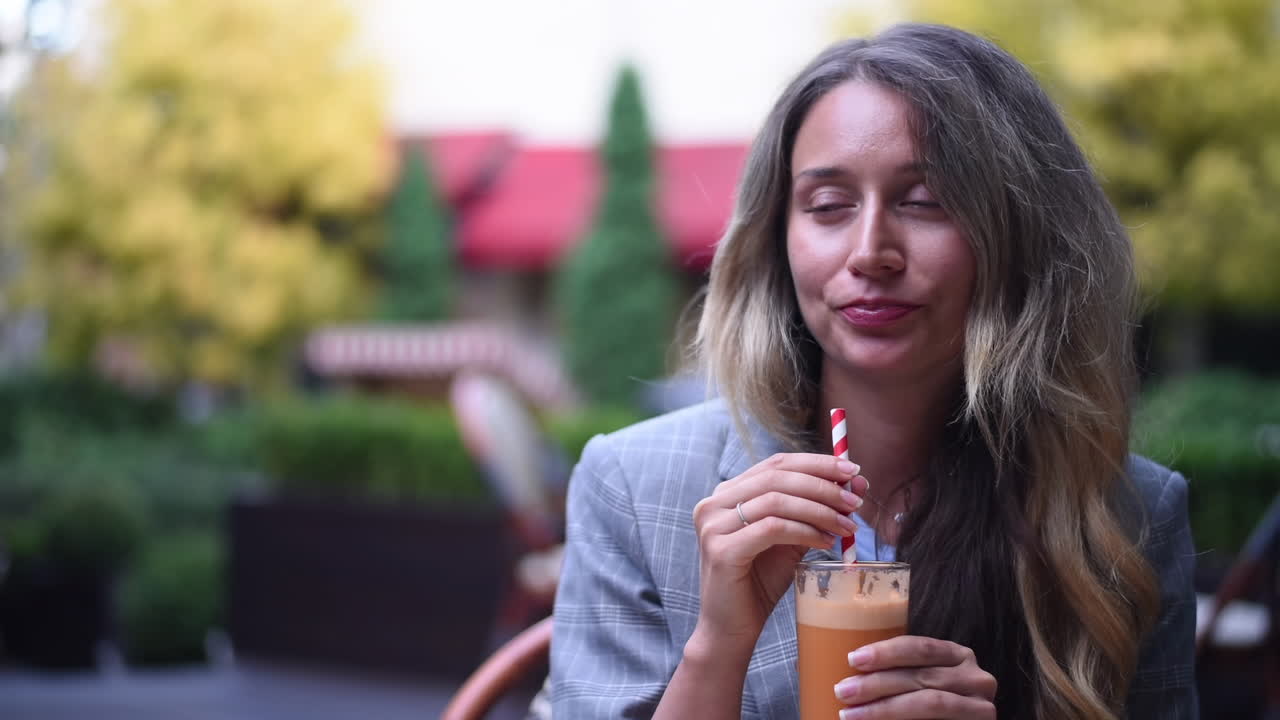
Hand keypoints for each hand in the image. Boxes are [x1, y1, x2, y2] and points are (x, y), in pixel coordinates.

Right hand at [689, 453, 865, 651]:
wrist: (731, 629)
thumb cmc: (759, 582)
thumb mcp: (789, 539)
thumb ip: (813, 511)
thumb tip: (854, 485)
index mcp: (727, 494)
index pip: (776, 464)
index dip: (817, 463)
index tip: (853, 471)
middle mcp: (713, 503)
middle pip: (777, 476)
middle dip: (823, 485)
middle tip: (855, 501)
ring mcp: (713, 525)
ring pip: (777, 500)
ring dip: (820, 510)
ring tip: (848, 526)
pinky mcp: (722, 549)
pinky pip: (774, 528)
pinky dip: (806, 531)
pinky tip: (827, 542)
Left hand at [834, 636, 996, 718]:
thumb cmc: (925, 705)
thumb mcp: (916, 682)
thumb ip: (897, 674)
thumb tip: (850, 675)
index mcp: (957, 656)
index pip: (921, 647)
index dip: (886, 652)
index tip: (853, 660)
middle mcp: (976, 677)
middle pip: (921, 676)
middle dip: (877, 684)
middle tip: (843, 691)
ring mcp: (982, 707)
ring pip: (929, 703)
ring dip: (885, 709)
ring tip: (850, 713)